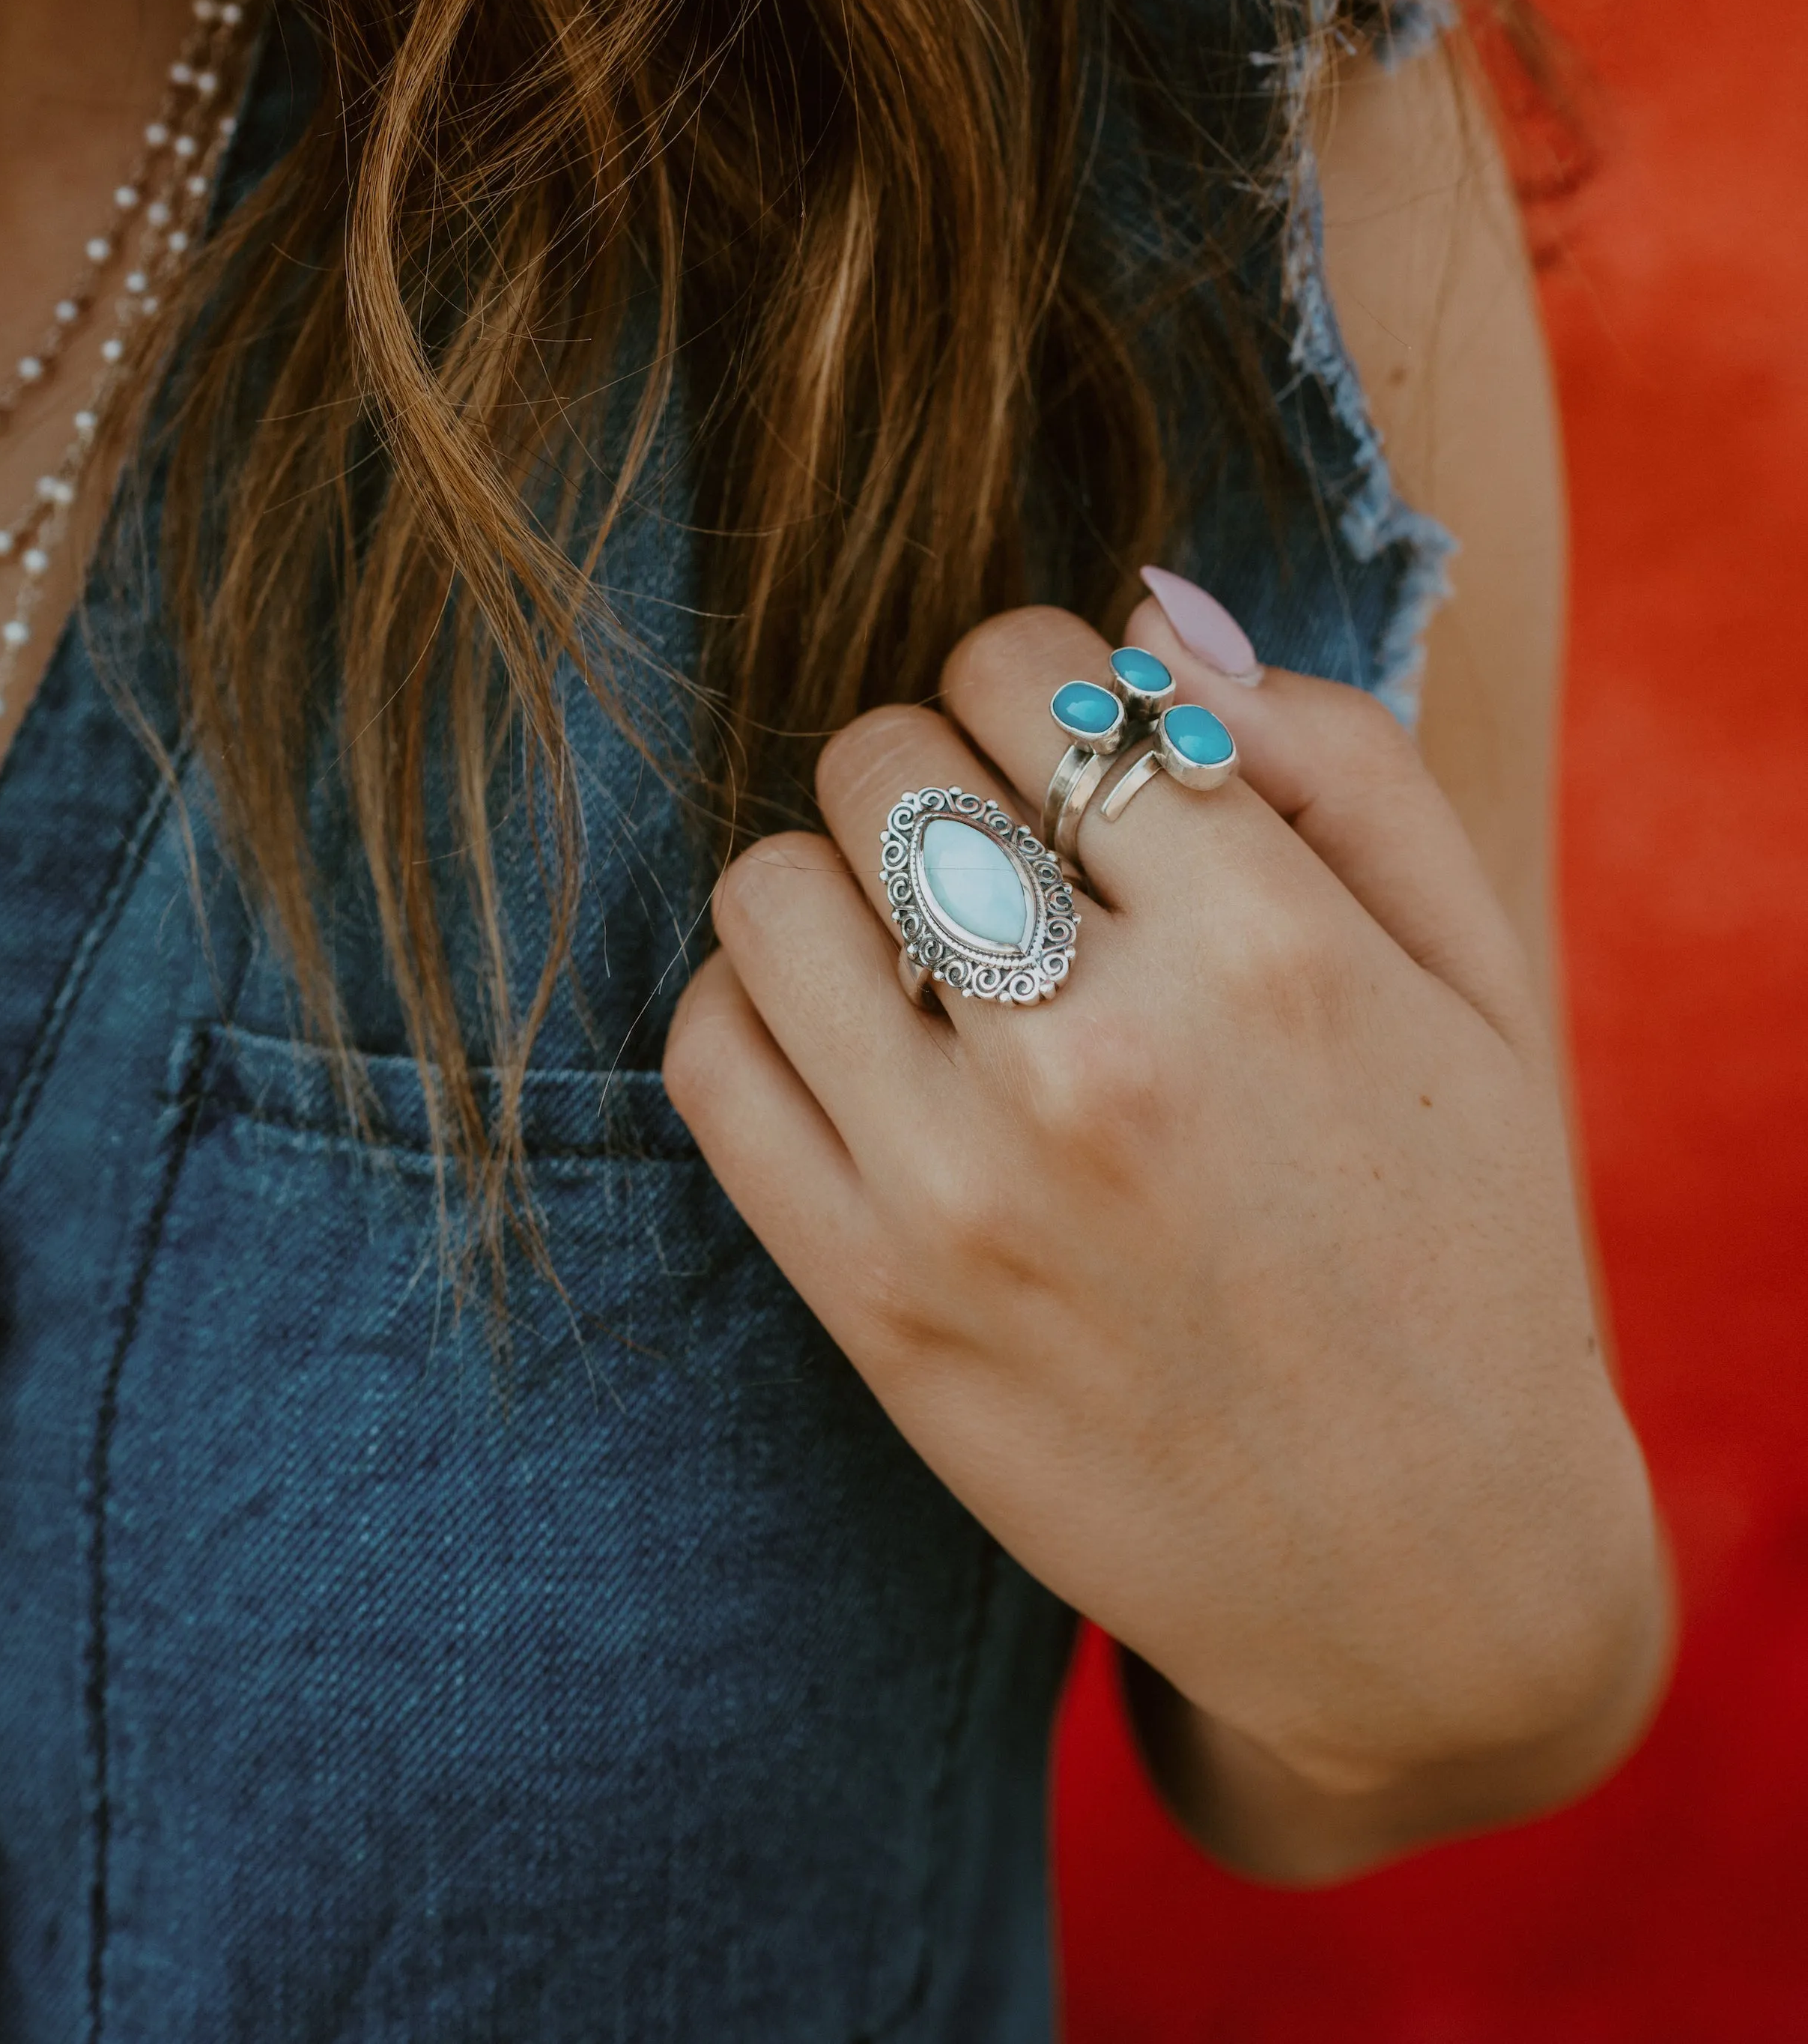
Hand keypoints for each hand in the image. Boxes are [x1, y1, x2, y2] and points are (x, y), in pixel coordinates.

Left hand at [663, 600, 1666, 1871]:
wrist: (1424, 1568)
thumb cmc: (1461, 1238)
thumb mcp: (1474, 976)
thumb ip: (1336, 759)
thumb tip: (1147, 615)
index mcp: (1268, 951)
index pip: (1029, 669)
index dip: (1031, 676)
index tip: (1061, 749)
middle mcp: (1100, 1058)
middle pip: (881, 757)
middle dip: (934, 765)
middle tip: (999, 844)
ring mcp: (965, 1191)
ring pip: (770, 885)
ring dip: (832, 874)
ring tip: (916, 937)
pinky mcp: (872, 1305)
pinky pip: (709, 1056)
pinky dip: (751, 1003)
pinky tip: (847, 1032)